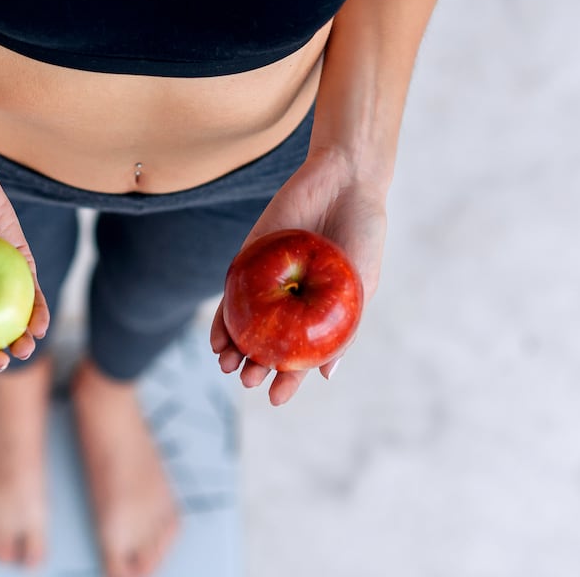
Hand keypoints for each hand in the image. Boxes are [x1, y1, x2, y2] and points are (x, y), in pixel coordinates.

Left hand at [209, 146, 386, 404]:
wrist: (344, 179)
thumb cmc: (363, 233)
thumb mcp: (361, 286)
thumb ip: (345, 328)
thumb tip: (327, 374)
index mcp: (320, 313)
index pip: (299, 356)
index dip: (288, 379)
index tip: (276, 399)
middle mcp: (292, 302)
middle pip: (267, 344)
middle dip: (255, 367)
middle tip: (249, 381)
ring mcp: (269, 281)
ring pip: (245, 325)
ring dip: (234, 349)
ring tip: (228, 366)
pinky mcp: (250, 259)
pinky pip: (231, 294)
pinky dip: (222, 318)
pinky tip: (216, 338)